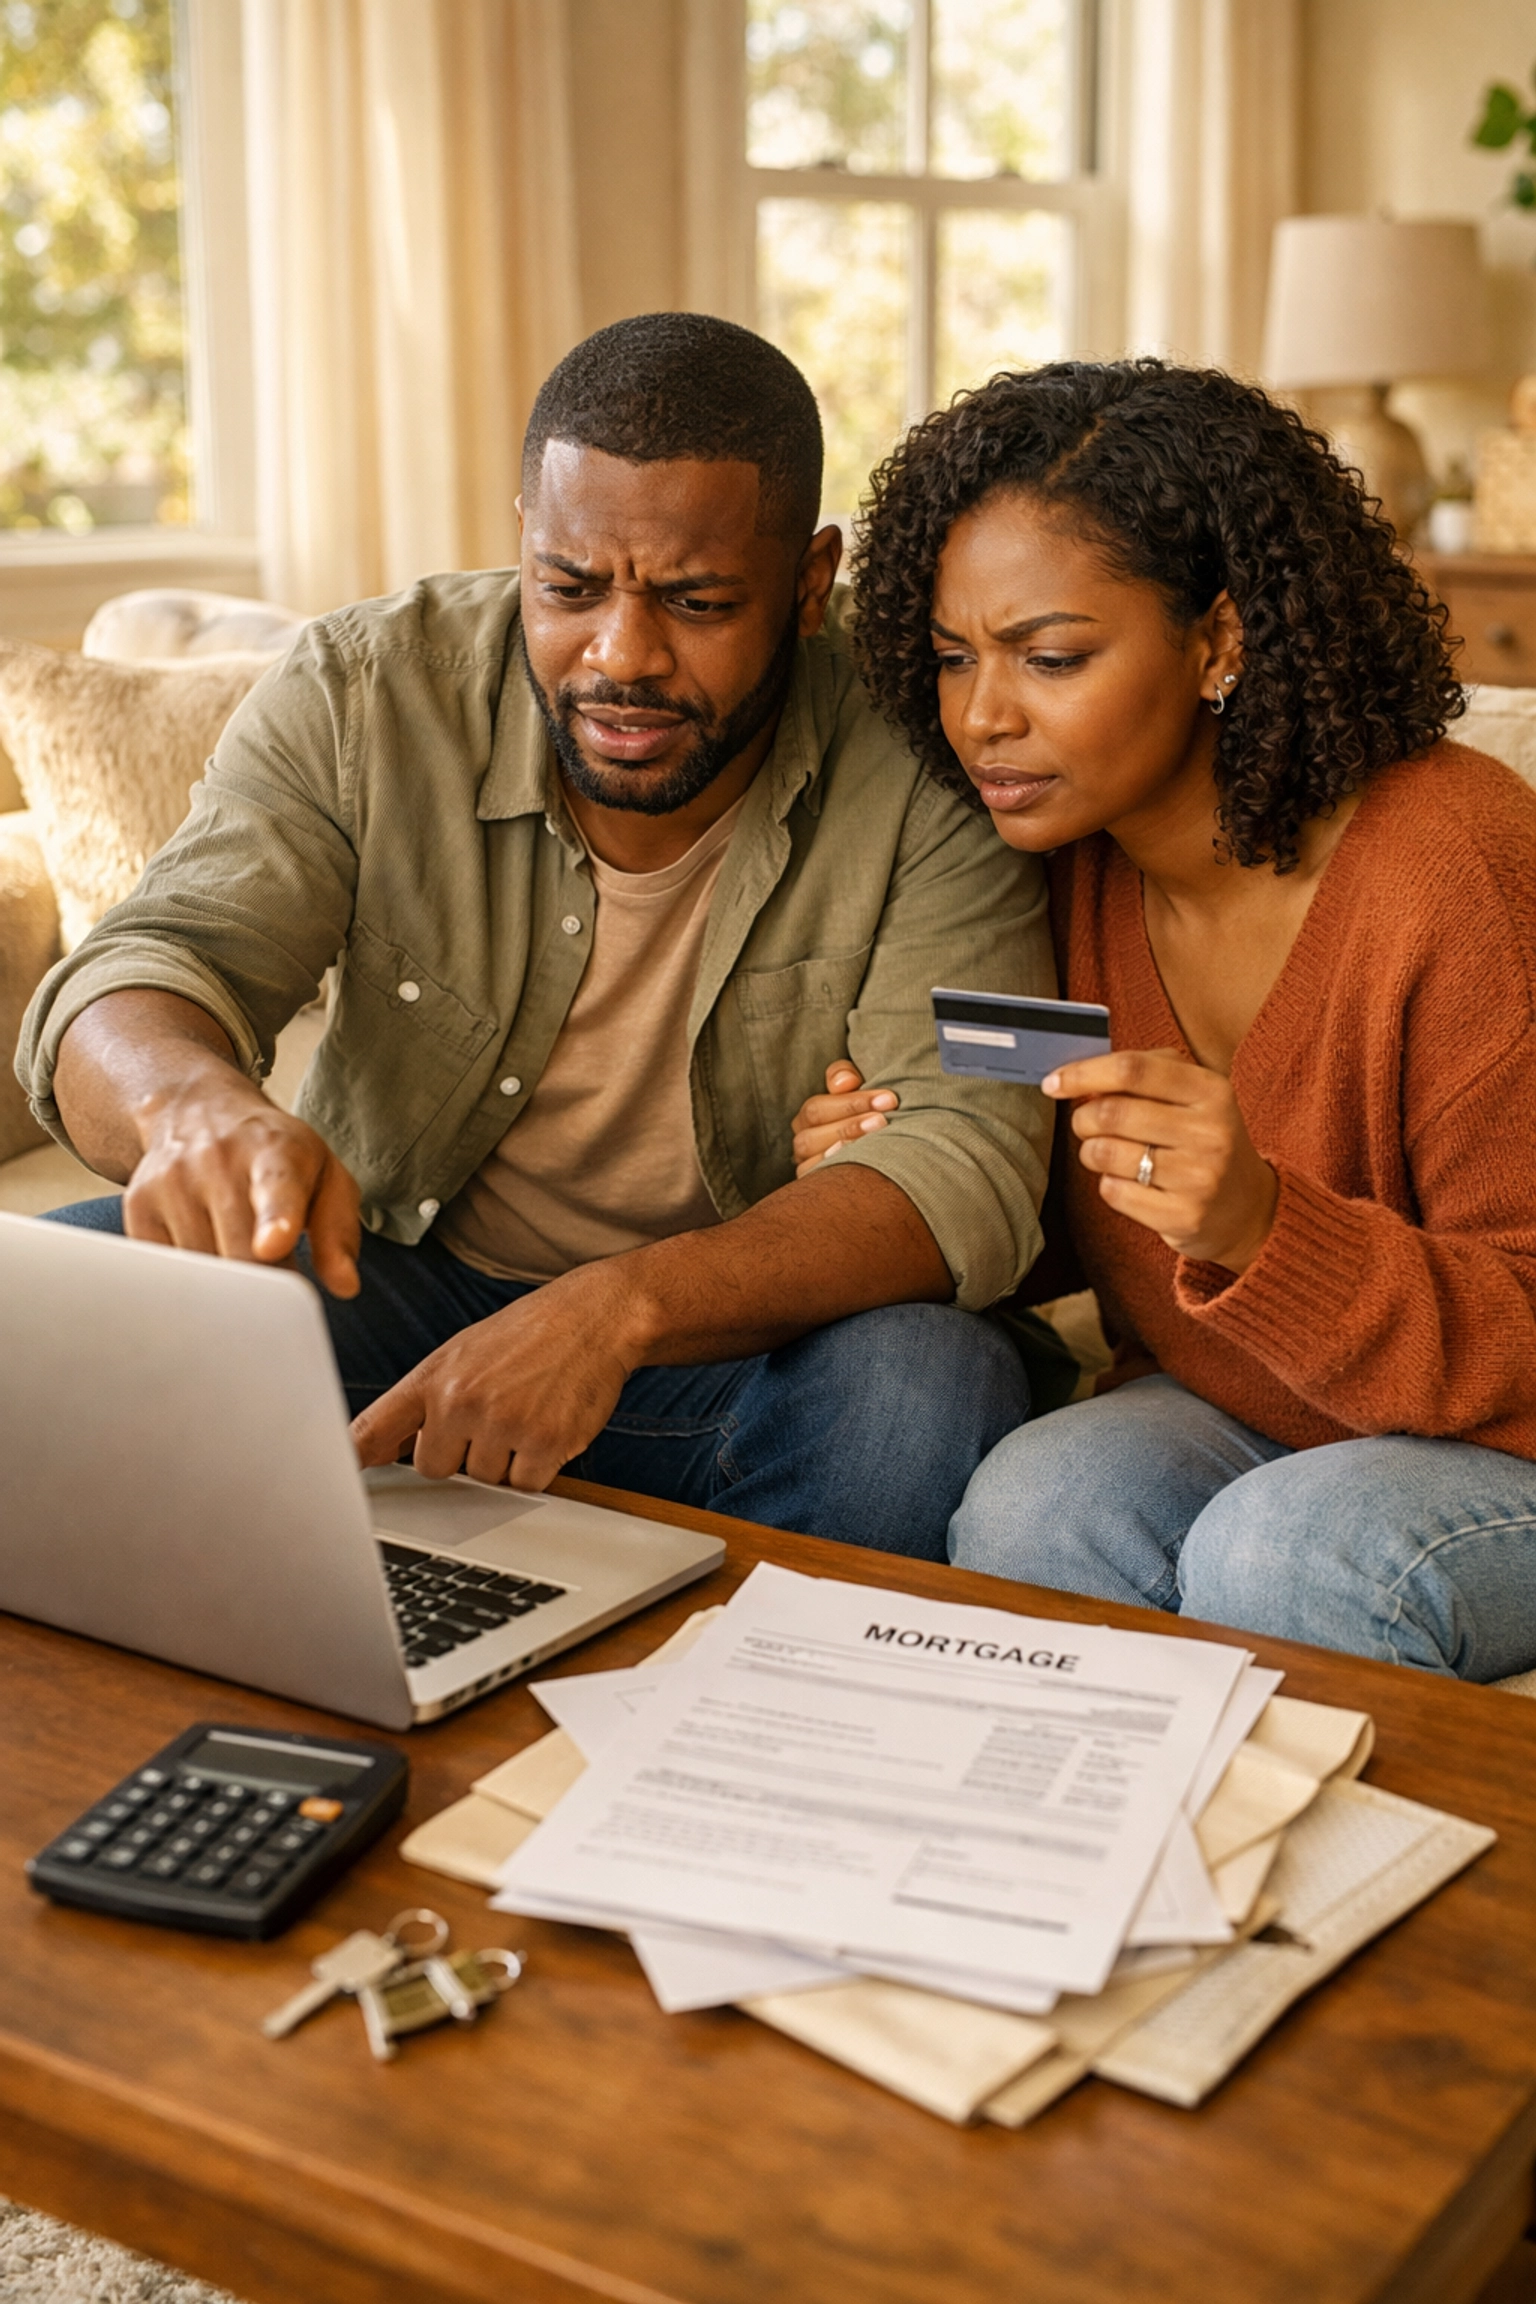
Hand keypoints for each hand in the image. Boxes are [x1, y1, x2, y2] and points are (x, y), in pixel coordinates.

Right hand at [127, 1072, 361, 1296]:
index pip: (276, 1187)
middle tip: (280, 1300)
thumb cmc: (275, 1154)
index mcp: (275, 1151)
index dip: (276, 1218)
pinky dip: (190, 1284)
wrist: (198, 1110)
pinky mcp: (138, 1206)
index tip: (273, 1244)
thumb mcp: (325, 1176)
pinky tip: (206, 1259)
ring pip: (201, 1271)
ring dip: (226, 1289)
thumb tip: (344, 1286)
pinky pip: (165, 1272)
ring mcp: (171, 1182)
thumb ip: (338, 1231)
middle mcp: (217, 1160)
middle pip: (238, 1253)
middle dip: (265, 1289)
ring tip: (241, 1260)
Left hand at [351, 1263, 640, 1488]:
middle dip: (459, 1454)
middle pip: (433, 1469)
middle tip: (491, 1417)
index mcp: (433, 1377)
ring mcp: (503, 1423)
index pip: (373, 1431)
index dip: (352, 1462)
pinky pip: (526, 1485)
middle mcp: (461, 1400)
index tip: (335, 1483)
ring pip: (484, 1481)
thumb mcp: (462, 1354)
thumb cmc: (528, 1335)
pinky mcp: (544, 1443)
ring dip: (504, 1460)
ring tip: (525, 1413)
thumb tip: (386, 1452)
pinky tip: (547, 1426)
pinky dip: (537, 1467)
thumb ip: (422, 1401)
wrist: (595, 1317)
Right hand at [790, 1060, 898, 1177]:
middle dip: (851, 1126)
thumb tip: (844, 1083)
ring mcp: (807, 1166)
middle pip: (813, 1135)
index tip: (888, 1099)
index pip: (818, 1108)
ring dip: (847, 1150)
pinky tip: (863, 1166)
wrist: (882, 1151)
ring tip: (876, 1142)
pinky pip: (818, 1184)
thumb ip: (844, 1076)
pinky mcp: (816, 1188)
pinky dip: (839, 1173)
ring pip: (814, 1161)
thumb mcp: (857, 1087)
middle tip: (883, 1121)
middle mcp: (803, 1141)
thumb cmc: (870, 1111)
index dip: (852, 1103)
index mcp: (810, 1116)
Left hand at [1044, 1049, 1277, 1273]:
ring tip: (1107, 1153)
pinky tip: (1129, 1182)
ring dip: (1091, 1152)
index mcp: (1211, 1090)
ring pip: (1105, 1154)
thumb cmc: (1203, 1140)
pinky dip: (1108, 1184)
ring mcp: (1199, 1177)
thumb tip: (1080, 1078)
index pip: (1132, 1070)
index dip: (1084, 1074)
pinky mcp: (1183, 1216)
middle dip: (1083, 1118)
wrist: (1247, 1208)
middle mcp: (1210, 1132)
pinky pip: (1113, 1192)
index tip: (1054, 1083)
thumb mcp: (1192, 1096)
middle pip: (1111, 1113)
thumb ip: (1143, 1075)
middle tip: (1086, 1124)